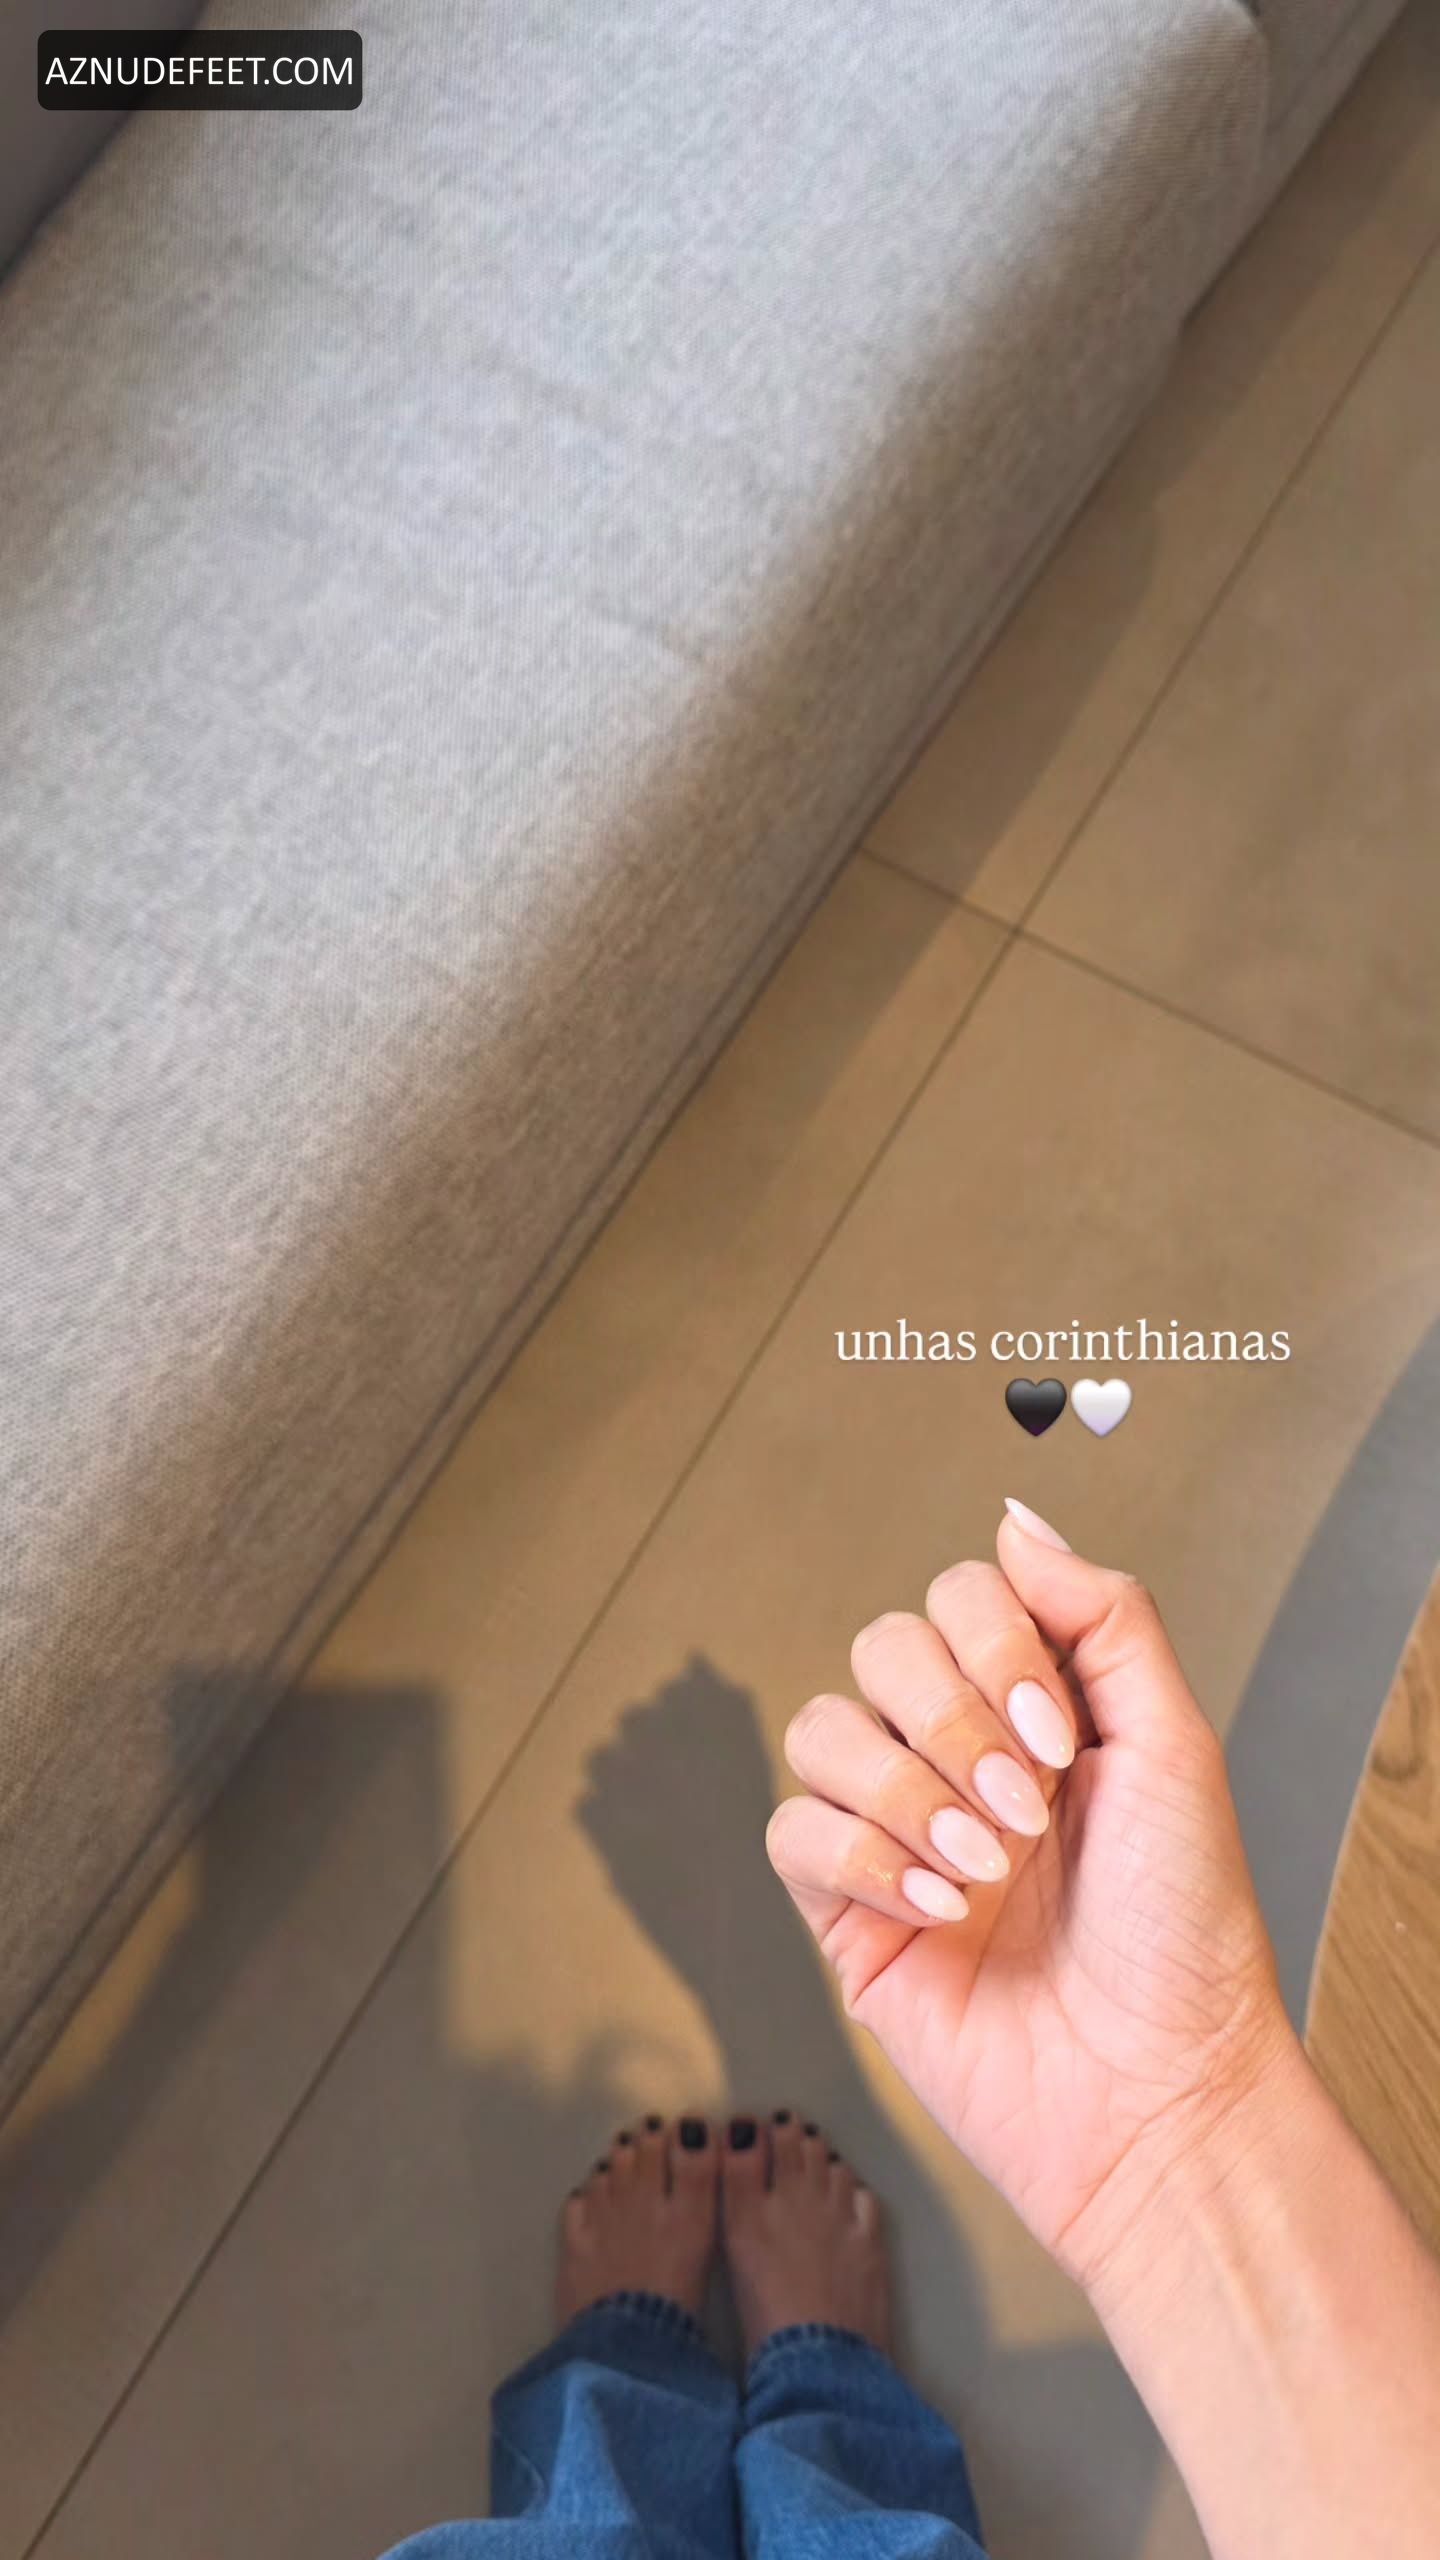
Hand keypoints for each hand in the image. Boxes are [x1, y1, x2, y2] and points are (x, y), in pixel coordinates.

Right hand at [766, 1503, 1294, 2287]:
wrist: (1156, 2091)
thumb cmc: (1184, 1935)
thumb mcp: (1174, 1746)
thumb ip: (1101, 1614)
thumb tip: (1016, 1520)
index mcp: (1037, 1708)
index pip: (959, 1596)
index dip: (994, 1646)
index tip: (1058, 1736)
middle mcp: (960, 1756)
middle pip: (882, 1647)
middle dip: (951, 1720)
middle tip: (1023, 1808)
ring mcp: (898, 1832)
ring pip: (821, 1729)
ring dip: (904, 1788)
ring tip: (981, 1864)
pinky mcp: (846, 1915)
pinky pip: (792, 1831)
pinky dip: (860, 1855)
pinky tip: (935, 1905)